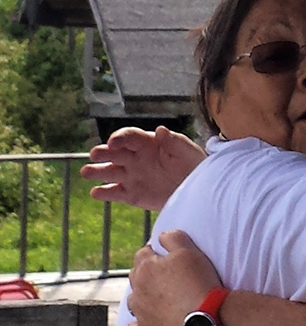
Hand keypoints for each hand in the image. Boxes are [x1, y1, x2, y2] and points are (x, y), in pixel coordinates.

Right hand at [81, 126, 205, 210]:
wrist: (199, 190)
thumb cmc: (194, 165)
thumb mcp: (188, 152)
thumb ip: (174, 142)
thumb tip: (161, 130)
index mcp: (147, 144)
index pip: (128, 137)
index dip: (119, 138)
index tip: (114, 143)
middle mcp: (134, 158)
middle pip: (114, 153)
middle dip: (103, 152)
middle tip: (95, 154)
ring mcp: (131, 176)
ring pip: (109, 172)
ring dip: (96, 171)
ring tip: (86, 172)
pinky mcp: (132, 195)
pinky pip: (115, 194)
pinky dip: (104, 193)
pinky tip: (96, 192)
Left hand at [127, 230, 220, 325]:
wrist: (206, 316)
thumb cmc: (198, 281)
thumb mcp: (190, 251)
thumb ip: (173, 238)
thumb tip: (160, 236)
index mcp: (146, 267)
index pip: (143, 253)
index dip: (154, 253)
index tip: (166, 257)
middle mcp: (137, 288)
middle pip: (136, 276)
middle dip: (147, 274)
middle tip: (166, 277)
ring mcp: (140, 311)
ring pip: (133, 301)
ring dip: (142, 297)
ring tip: (159, 298)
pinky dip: (139, 324)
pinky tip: (147, 322)